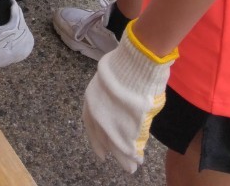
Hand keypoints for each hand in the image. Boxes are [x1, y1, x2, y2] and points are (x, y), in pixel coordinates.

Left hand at [82, 22, 176, 171]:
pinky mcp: (127, 125)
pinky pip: (129, 144)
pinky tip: (138, 157)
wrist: (135, 63)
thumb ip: (109, 98)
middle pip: (104, 139)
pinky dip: (134, 152)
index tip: (101, 153)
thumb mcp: (108, 82)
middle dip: (112, 152)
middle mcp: (98, 113)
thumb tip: (116, 106)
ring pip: (117, 145)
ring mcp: (112, 120)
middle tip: (121, 164)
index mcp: (91, 100)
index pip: (91, 125)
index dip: (96, 140)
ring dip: (125, 157)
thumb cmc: (124, 66)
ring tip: (132, 166)